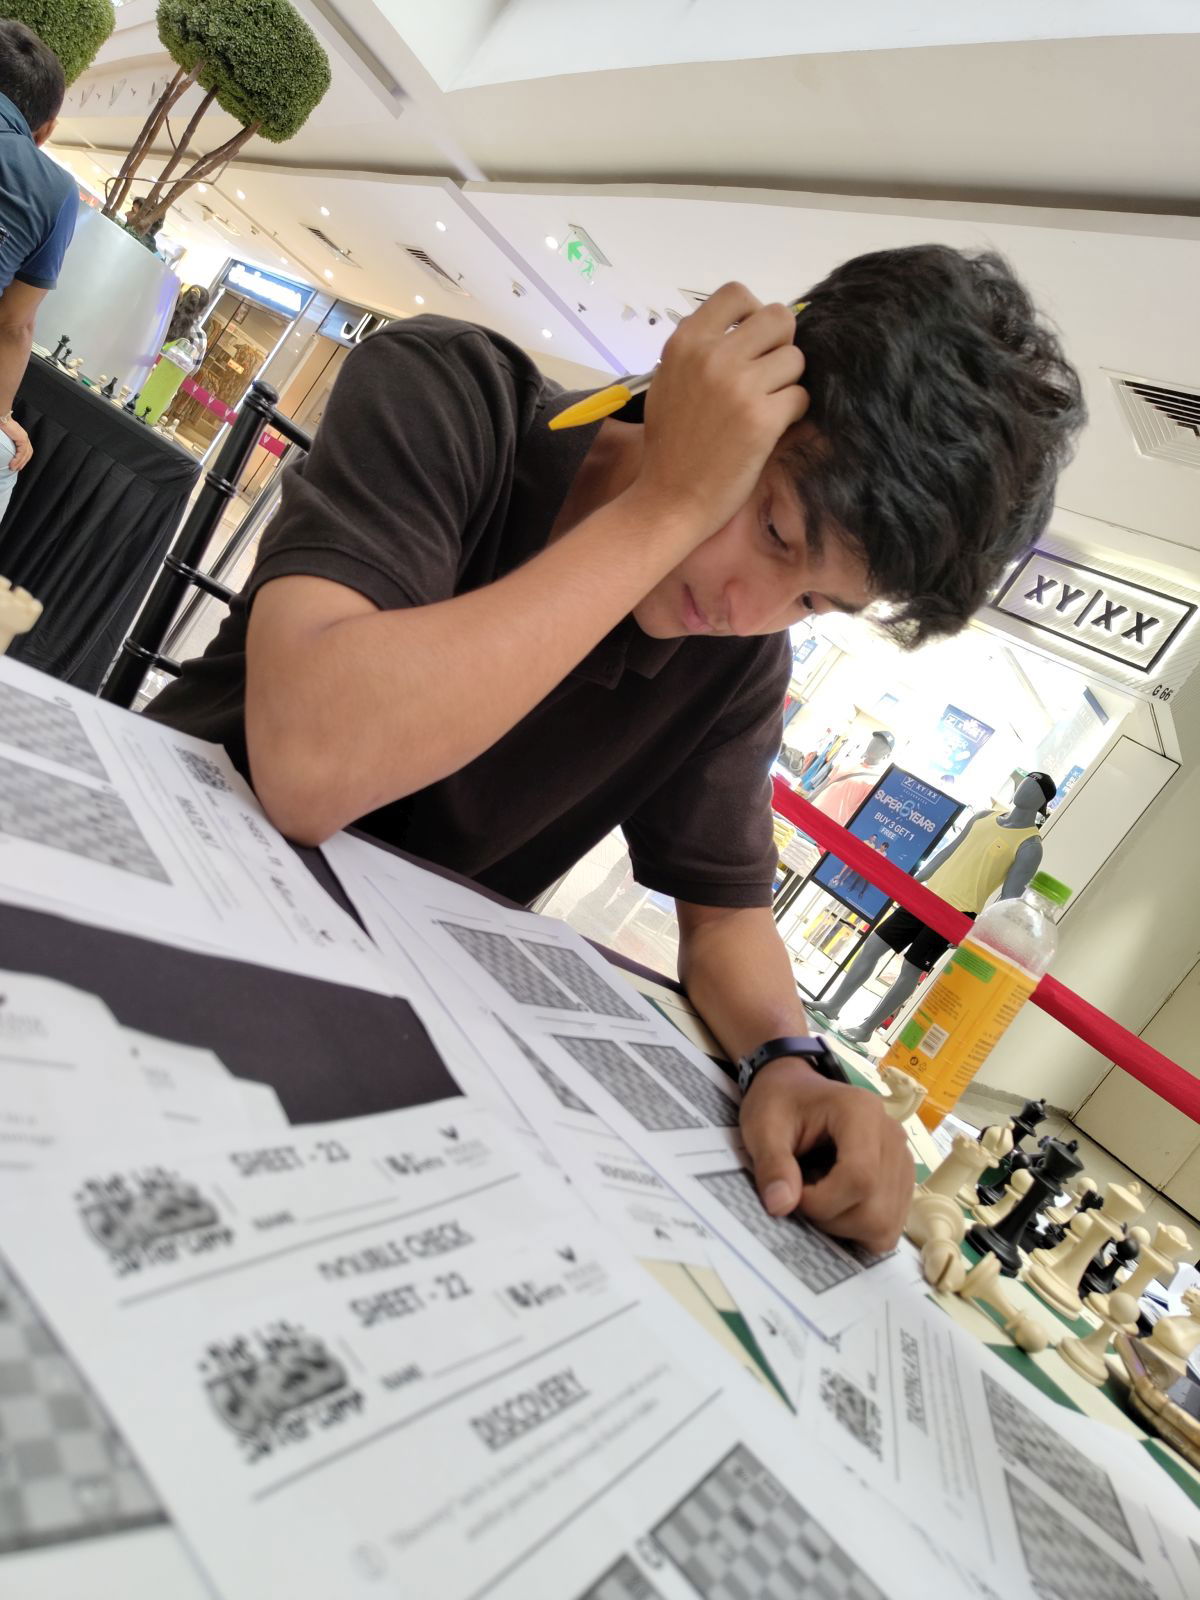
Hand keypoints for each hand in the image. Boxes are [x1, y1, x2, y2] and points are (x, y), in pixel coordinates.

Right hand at [0, 416, 31, 469]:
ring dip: (20, 463)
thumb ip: (6, 442)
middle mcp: (24, 436)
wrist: (0, 415)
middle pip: (28, 453)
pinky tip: (13, 465)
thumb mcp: (4, 435)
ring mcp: (23, 437)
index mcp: (20, 435)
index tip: (18, 464)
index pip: (26, 449)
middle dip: (23, 462)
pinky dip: (18, 460)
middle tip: (17, 469)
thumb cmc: (0, 424)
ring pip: (25, 454)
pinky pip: (21, 452)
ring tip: (13, 468)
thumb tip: (3, 447)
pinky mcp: (21, 438)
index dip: (23, 458)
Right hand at [633, 282, 808, 540]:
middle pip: (778, 318)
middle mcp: (712, 356)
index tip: (751, 342)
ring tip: (764, 407)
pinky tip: (769, 429)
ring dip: (787, 383)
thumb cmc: (670, 444)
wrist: (669, 499)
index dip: (754, 314)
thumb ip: (701, 351)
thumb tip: (746, 329)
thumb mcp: (669, 381)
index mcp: (685, 342)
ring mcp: (739, 386)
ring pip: (795, 358)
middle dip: (780, 345)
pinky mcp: (762, 419)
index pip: (737, 293)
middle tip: (768, 375)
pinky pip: (801, 396)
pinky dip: (792, 412)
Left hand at [739, 1059, 913, 1253]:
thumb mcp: (762, 1127)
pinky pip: (890, 1224)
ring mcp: (902, 1159)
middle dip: (832, 1219)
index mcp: (861, 1112)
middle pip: (876, 1211)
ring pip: (886, 1224)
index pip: (860, 1178)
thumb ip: (771, 1165)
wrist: (795, 1088)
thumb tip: (780, 1206)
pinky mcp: (902, 1179)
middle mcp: (892, 1135)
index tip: (794, 1193)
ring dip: (846, 1227)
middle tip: (803, 1197)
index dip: (823, 1201)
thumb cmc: (780, 1102)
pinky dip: (860, 1227)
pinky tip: (837, 1203)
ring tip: (820, 1198)